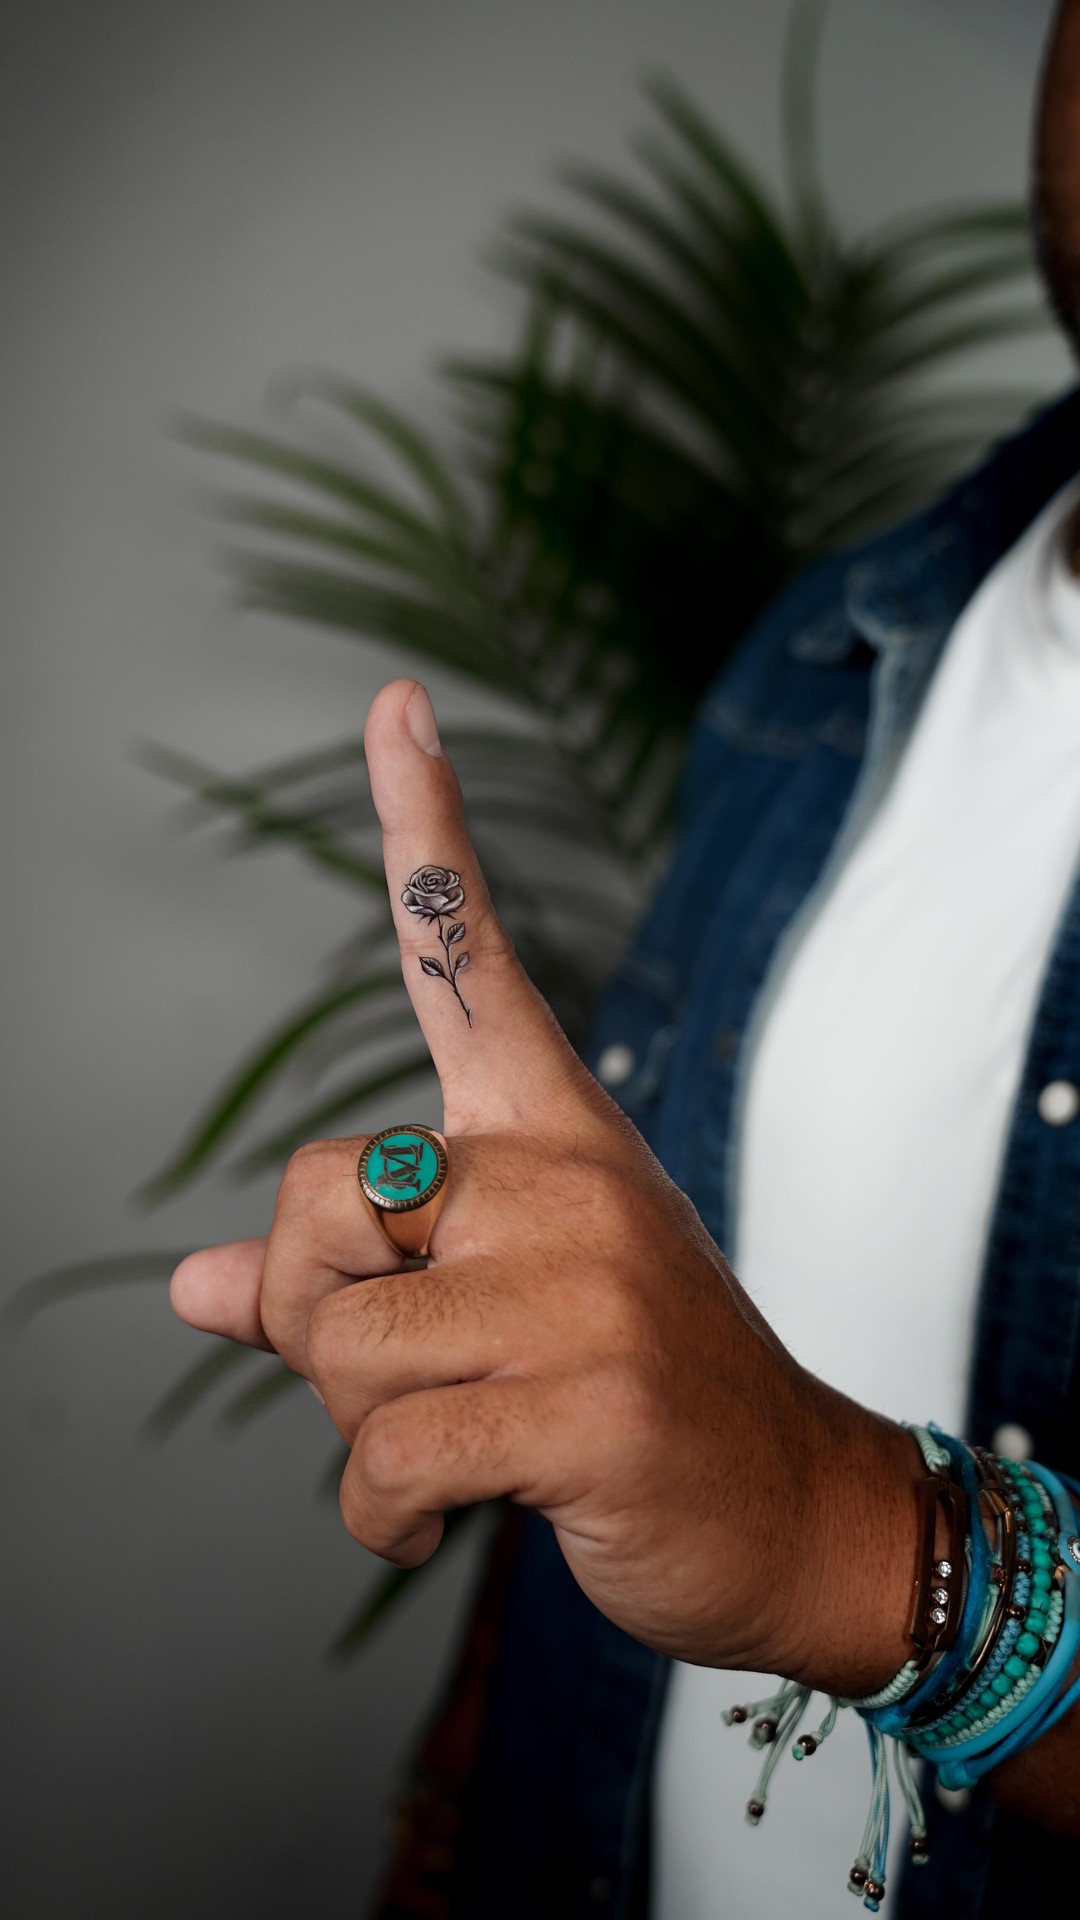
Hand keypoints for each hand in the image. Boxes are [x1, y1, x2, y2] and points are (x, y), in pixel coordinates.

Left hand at [171, 679, 922, 1692]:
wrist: (790, 1503)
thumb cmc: (628, 1387)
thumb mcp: (497, 1304)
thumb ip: (348, 1279)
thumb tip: (188, 1287)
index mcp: (554, 1133)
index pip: (471, 962)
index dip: (425, 831)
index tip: (397, 708)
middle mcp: (567, 1182)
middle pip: (321, 1195)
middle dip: (314, 1310)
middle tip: (399, 1370)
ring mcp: (585, 1290)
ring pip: (336, 1344)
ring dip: (354, 1429)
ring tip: (448, 1445)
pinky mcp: (587, 1405)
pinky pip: (383, 1459)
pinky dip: (381, 1519)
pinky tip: (439, 1523)